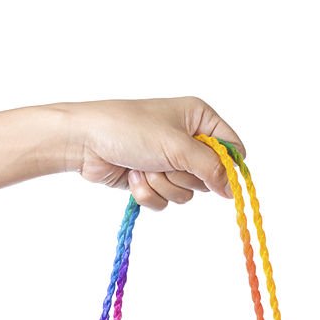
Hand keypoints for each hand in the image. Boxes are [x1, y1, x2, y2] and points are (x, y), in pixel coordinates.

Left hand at [58, 97, 244, 209]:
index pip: (231, 147)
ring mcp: (169, 162)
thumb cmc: (130, 129)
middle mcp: (187, 139)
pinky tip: (133, 176)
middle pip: (208, 177)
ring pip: (185, 193)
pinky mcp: (152, 180)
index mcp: (198, 118)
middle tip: (163, 161)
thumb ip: (211, 168)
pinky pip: (165, 201)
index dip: (228, 166)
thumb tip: (233, 190)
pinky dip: (148, 193)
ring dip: (162, 185)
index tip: (217, 179)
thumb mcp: (177, 146)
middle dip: (182, 175)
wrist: (85, 141)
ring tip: (143, 165)